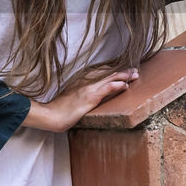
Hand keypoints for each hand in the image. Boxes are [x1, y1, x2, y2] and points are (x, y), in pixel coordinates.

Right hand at [22, 68, 138, 132]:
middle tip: (134, 69)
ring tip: (134, 74)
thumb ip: (82, 93)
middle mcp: (86, 81)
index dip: (113, 70)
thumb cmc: (60, 109)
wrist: (51, 115)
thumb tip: (92, 95)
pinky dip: (116, 85)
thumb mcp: (72, 97)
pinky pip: (106, 89)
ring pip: (109, 78)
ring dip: (123, 75)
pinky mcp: (89, 97)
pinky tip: (125, 85)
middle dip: (121, 71)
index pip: (101, 72)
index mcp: (82, 80)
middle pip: (107, 72)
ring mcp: (88, 88)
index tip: (124, 69)